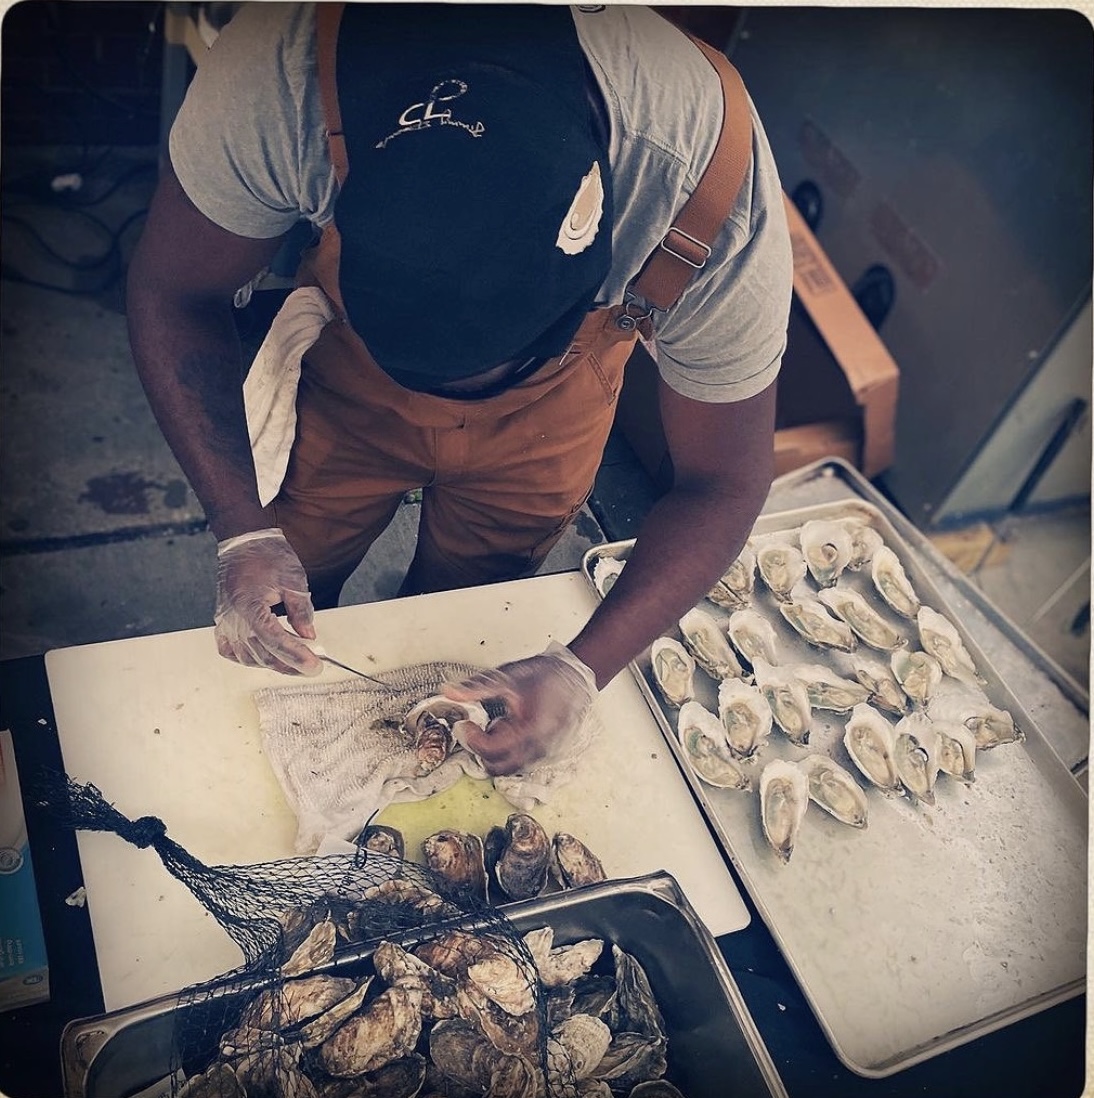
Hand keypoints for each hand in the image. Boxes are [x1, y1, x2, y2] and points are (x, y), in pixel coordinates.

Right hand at [213, 528, 322, 674]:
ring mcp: (225, 621)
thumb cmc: (267, 556)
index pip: (275, 642)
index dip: (296, 657)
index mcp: (250, 606)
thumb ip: (301, 611)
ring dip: (272, 664)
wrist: (244, 543)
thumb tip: (309, 635)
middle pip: (262, 654)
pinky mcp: (222, 621)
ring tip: (294, 663)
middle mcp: (234, 618)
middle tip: (311, 668)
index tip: (314, 666)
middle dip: (290, 665)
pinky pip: (230, 650)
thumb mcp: (293, 580)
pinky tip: (263, 657)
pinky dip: (247, 658)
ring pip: (247, 656)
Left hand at [442, 642, 596, 775]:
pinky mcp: (546, 751)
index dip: (472, 739)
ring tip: (499, 722)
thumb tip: (449, 691)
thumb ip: (477, 687)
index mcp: (532, 731)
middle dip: (482, 749)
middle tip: (476, 728)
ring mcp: (545, 752)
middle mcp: (541, 748)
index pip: (492, 751)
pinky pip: (521, 760)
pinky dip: (509, 748)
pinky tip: (512, 726)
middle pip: (499, 767)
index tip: (465, 724)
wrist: (575, 674)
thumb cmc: (546, 675)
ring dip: (496, 749)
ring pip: (510, 766)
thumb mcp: (507, 677)